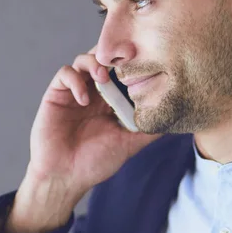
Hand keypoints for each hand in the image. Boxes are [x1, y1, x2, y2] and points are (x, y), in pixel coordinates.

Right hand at [6, 46, 160, 232]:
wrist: (65, 177)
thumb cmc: (95, 162)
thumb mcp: (128, 144)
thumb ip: (148, 131)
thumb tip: (175, 120)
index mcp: (111, 100)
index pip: (122, 71)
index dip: (131, 62)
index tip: (142, 61)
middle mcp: (93, 92)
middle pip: (103, 58)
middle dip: (113, 55)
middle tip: (123, 59)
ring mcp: (74, 91)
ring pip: (84, 60)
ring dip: (94, 63)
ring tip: (102, 78)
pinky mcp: (56, 94)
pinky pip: (65, 73)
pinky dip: (75, 80)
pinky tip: (83, 100)